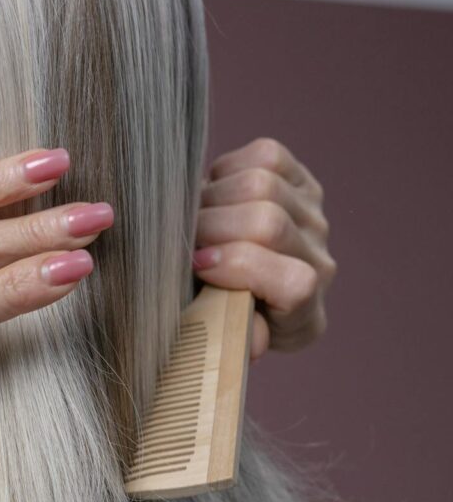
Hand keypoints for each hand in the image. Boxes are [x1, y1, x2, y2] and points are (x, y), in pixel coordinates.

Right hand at [192, 138, 336, 362]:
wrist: (233, 281)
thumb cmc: (218, 310)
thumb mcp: (219, 334)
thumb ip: (231, 336)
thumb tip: (249, 345)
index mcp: (303, 312)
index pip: (293, 283)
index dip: (241, 267)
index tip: (198, 267)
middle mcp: (319, 261)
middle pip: (268, 223)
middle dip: (211, 227)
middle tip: (184, 239)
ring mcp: (313, 217)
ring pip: (262, 184)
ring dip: (212, 198)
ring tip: (194, 218)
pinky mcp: (300, 180)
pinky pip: (265, 156)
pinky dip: (227, 171)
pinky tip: (214, 195)